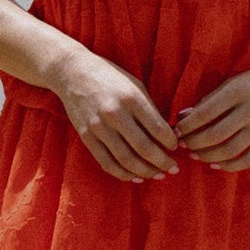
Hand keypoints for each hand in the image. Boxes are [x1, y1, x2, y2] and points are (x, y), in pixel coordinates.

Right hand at [53, 48, 179, 182]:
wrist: (73, 73)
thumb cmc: (110, 77)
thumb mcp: (135, 85)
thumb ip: (150, 109)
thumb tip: (168, 135)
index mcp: (131, 98)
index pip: (158, 128)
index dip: (171, 143)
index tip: (176, 147)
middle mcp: (115, 113)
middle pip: (144, 148)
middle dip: (163, 162)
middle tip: (174, 168)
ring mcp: (99, 127)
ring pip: (126, 160)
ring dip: (146, 172)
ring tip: (158, 175)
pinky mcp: (86, 137)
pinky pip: (107, 163)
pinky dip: (124, 174)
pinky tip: (136, 176)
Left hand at [175, 59, 249, 171]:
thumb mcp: (233, 82)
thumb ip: (210, 99)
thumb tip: (183, 117)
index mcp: (239, 91)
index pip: (206, 112)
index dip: (187, 125)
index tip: (175, 131)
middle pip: (216, 134)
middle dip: (194, 142)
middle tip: (182, 145)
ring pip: (230, 150)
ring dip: (207, 156)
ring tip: (194, 154)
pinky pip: (248, 159)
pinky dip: (229, 166)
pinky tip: (215, 164)